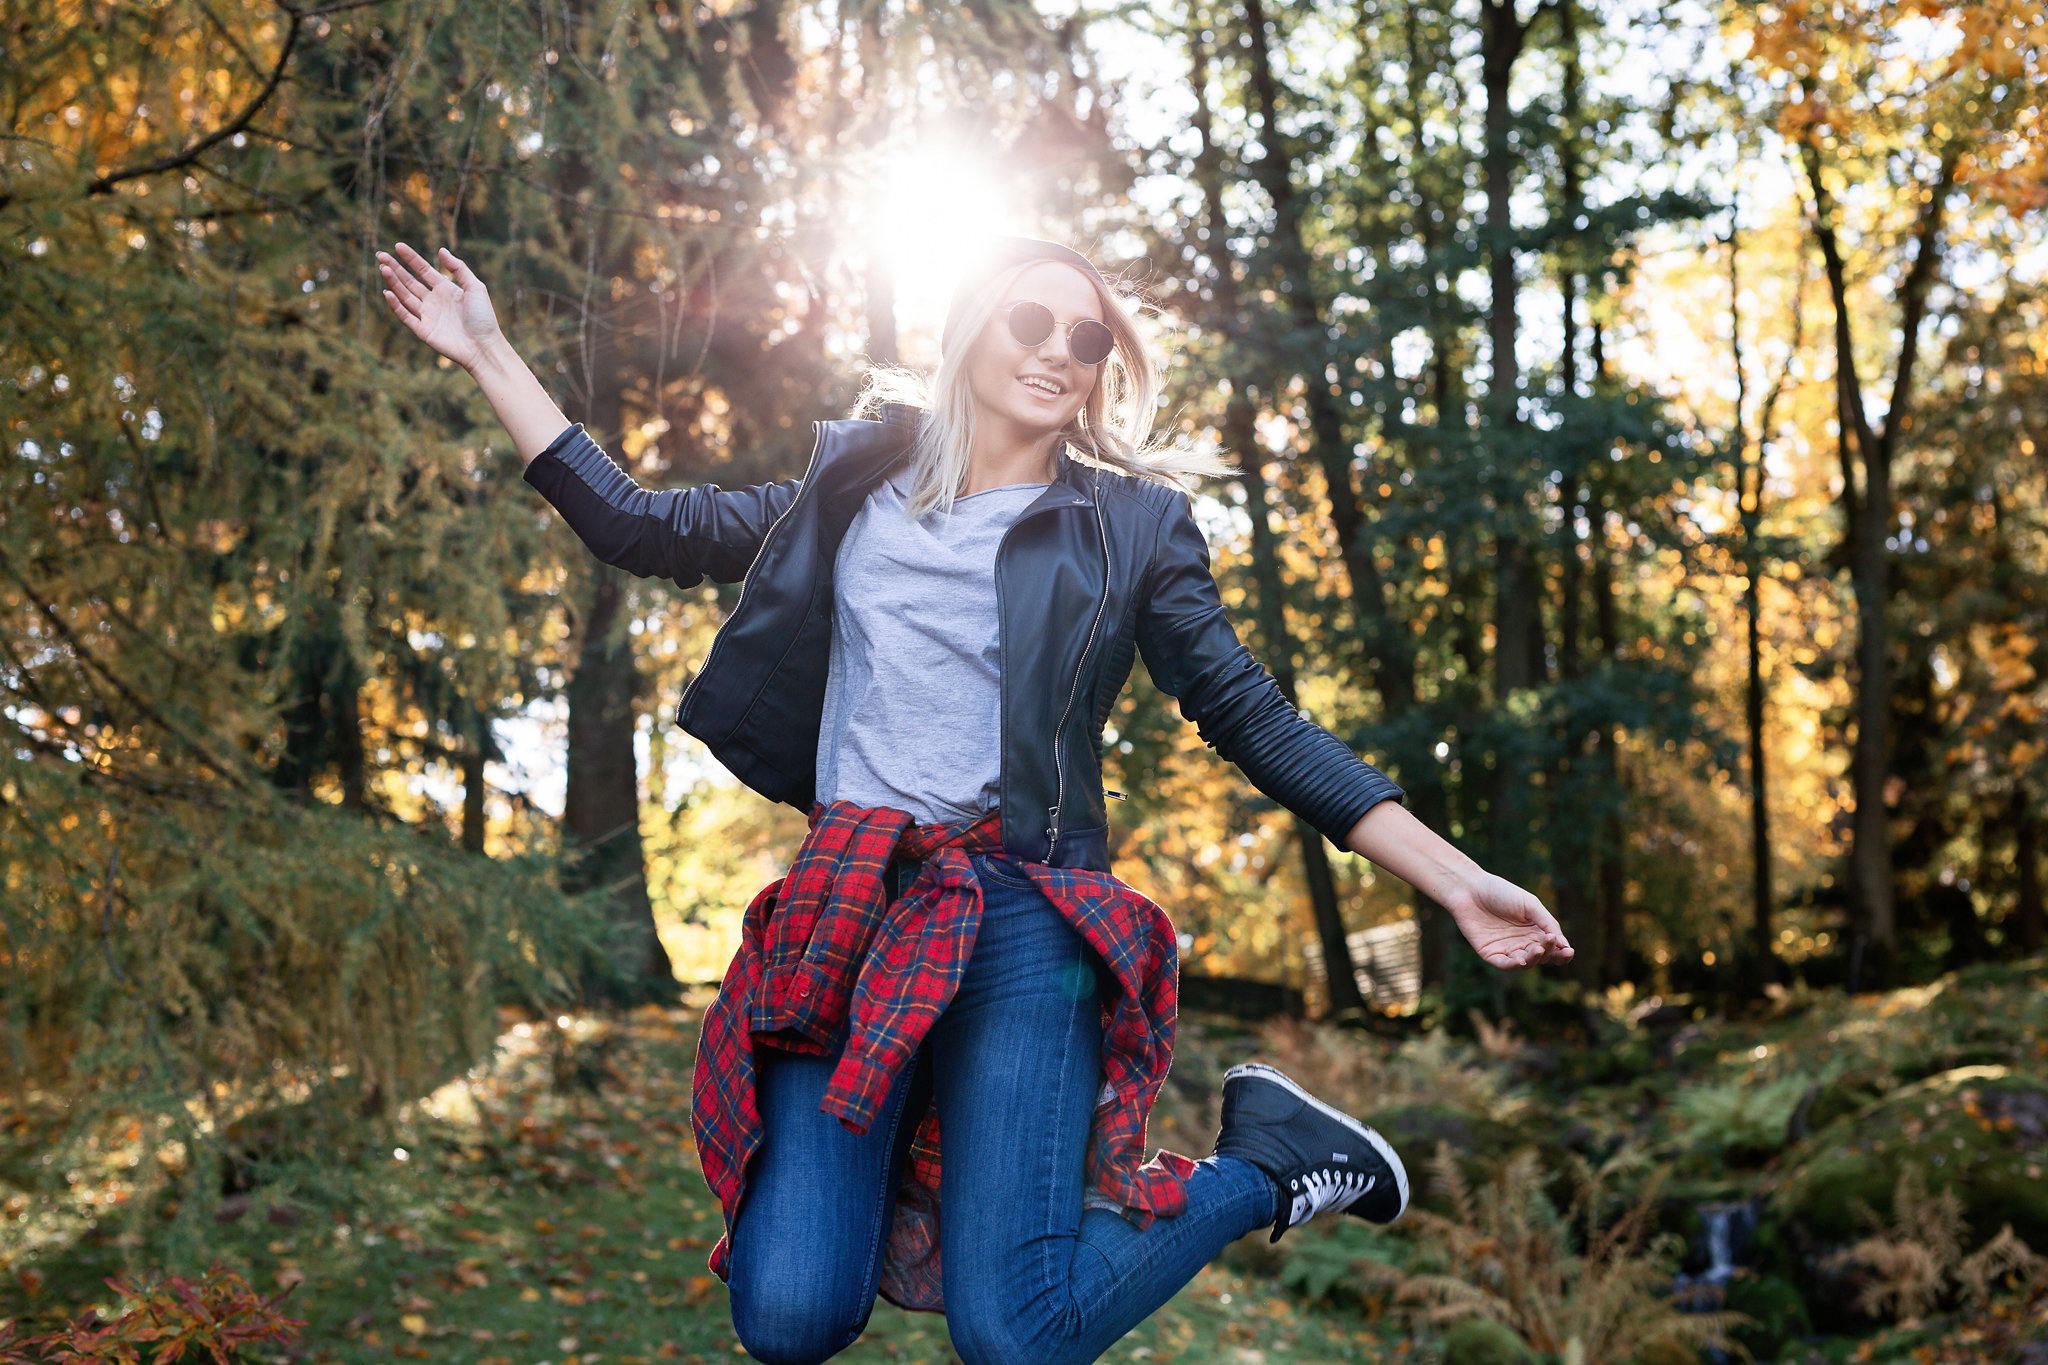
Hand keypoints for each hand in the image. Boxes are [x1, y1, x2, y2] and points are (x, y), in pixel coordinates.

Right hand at [377, 242, 502, 372]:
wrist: (484, 346)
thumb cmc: (484, 318)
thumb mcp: (475, 288)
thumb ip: (459, 268)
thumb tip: (441, 250)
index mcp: (446, 289)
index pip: (423, 270)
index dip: (411, 258)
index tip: (398, 246)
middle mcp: (434, 301)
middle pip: (410, 281)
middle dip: (395, 268)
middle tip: (381, 255)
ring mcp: (427, 316)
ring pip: (405, 296)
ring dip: (394, 283)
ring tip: (383, 268)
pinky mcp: (423, 331)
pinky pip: (405, 316)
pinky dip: (396, 305)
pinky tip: (388, 292)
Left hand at [1441, 872, 1573, 969]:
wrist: (1470, 888)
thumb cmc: (1501, 892)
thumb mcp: (1530, 904)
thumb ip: (1547, 923)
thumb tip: (1564, 945)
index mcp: (1536, 931)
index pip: (1554, 949)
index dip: (1563, 954)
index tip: (1568, 951)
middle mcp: (1523, 942)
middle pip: (1542, 957)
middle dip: (1549, 953)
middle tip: (1548, 942)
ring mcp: (1507, 949)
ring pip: (1526, 963)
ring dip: (1534, 959)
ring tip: (1537, 949)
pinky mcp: (1490, 953)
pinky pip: (1504, 964)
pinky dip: (1514, 965)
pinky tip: (1521, 960)